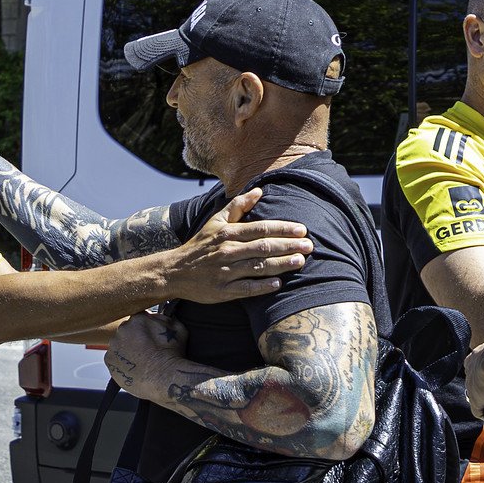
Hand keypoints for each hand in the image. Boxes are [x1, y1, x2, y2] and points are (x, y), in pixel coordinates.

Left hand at [107, 311, 186, 396]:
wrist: (165, 378)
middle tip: (146, 350)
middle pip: (127, 332)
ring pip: (119, 345)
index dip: (146, 329)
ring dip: (127, 351)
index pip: (139, 319)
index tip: (150, 337)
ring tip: (141, 361)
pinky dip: (122, 363)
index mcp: (138, 319)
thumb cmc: (172, 355)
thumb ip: (165, 319)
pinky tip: (134, 368)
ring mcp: (114, 346)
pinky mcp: (110, 361)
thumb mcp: (178, 328)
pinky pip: (114, 359)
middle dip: (135, 339)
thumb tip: (159, 318)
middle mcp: (123, 330)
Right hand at [156, 188, 310, 303]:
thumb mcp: (215, 222)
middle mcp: (227, 251)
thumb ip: (238, 205)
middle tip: (309, 246)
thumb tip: (259, 191)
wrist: (174, 271)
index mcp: (227, 233)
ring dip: (281, 264)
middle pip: (263, 247)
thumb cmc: (200, 245)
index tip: (302, 230)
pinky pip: (246, 288)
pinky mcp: (223, 291)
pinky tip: (278, 283)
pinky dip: (262, 286)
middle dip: (288, 246)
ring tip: (300, 261)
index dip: (283, 229)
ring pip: (258, 266)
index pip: (260, 228)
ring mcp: (225, 272)